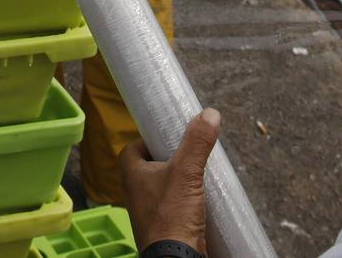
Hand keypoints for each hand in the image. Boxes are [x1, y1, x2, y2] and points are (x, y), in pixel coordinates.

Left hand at [120, 109, 219, 253]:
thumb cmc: (171, 217)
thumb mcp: (186, 172)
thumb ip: (197, 143)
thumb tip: (210, 114)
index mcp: (131, 175)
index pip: (132, 148)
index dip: (147, 139)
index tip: (166, 134)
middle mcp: (135, 193)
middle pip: (149, 167)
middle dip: (168, 159)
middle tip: (187, 153)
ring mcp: (148, 211)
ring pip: (161, 187)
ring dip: (178, 180)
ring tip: (197, 174)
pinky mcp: (163, 226)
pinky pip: (172, 206)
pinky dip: (184, 200)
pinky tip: (200, 199)